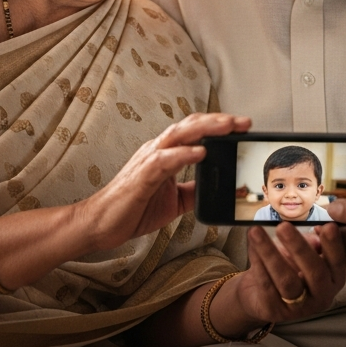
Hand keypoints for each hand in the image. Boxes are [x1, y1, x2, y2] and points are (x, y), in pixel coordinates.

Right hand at [79, 112, 251, 250]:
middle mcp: (157, 151)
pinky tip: (202, 152)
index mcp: (165, 154)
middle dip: (219, 122)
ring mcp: (148, 160)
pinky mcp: (142, 176)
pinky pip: (165, 160)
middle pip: (191, 126)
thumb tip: (219, 188)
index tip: (242, 127)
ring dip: (206, 129)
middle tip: (244, 122)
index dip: (218, 126)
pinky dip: (184, 154)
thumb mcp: (173, 200)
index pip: (195, 131)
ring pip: (179, 135)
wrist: (101, 224)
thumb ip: (194, 190)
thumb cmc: (132, 210)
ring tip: (228, 127)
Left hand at [212, 221, 345, 333]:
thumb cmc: (287, 266)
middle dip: (299, 247)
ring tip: (256, 231)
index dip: (334, 244)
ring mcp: (299, 307)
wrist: (259, 294)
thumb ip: (311, 243)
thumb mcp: (301, 252)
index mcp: (334, 278)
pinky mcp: (275, 311)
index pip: (338, 261)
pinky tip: (252, 247)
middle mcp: (322, 296)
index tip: (328, 226)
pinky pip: (266, 285)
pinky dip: (258, 264)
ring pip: (287, 280)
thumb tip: (318, 233)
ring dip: (270, 253)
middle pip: (314, 272)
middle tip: (283, 226)